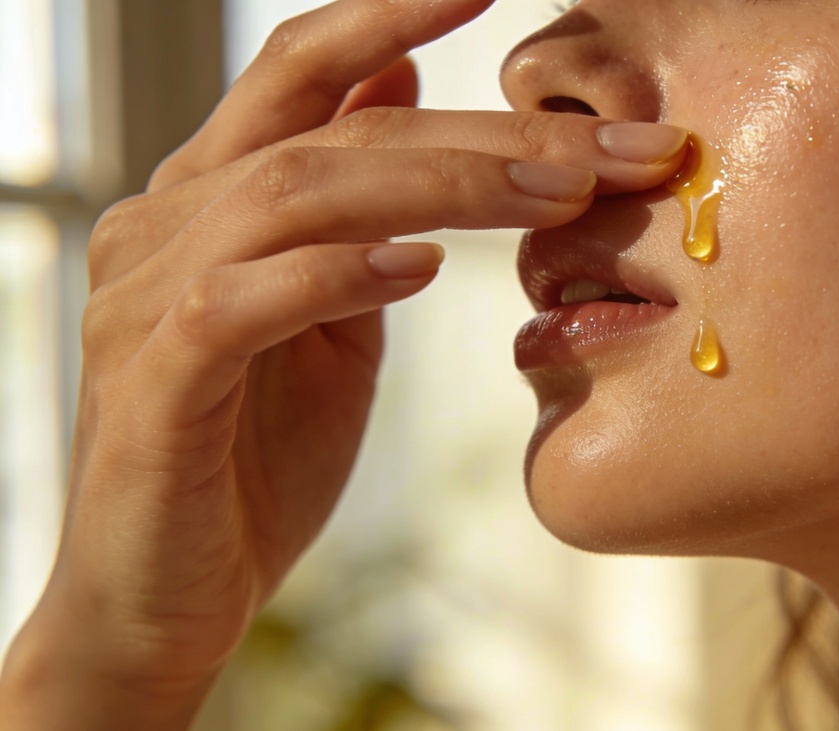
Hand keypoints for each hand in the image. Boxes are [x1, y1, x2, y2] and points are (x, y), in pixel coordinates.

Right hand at [0, 1, 686, 727]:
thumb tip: (399, 87)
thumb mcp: (327, 310)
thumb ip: (354, 202)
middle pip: (332, 133)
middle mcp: (167, 223)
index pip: (300, 70)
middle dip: (483, 133)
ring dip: (437, 188)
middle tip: (606, 147)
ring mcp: (147, 298)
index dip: (386, 15)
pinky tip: (416, 272)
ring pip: (295, 196)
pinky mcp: (152, 383)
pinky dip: (333, 278)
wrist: (166, 594)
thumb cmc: (257, 453)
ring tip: (554, 194)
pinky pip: (240, 305)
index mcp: (215, 198)